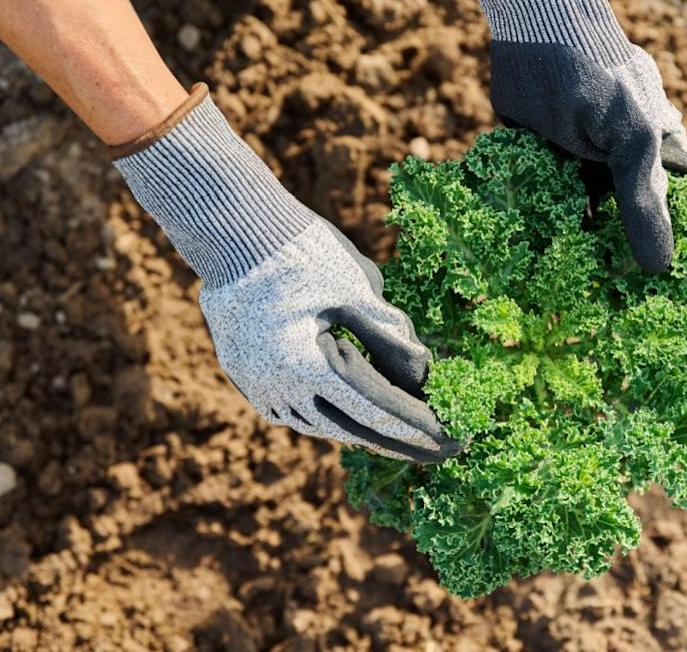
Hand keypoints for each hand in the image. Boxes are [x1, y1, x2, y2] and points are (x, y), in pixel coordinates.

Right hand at [111, 85, 459, 462]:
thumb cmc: (303, 252)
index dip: (418, 425)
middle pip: (351, 429)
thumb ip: (392, 335)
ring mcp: (258, 387)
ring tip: (402, 439)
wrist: (234, 232)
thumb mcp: (357, 288)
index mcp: (308, 366)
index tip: (451, 439)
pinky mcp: (246, 377)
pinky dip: (328, 417)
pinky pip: (293, 412)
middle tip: (438, 453)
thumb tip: (427, 374)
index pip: (377, 409)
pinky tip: (351, 418)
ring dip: (362, 432)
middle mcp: (279, 388)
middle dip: (399, 441)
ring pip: (320, 426)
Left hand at [469, 0, 686, 307]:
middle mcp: (631, 186)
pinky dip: (547, 259)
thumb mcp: (630, 137)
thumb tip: (660, 270)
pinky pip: (551, 231)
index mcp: (667, 173)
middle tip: (635, 351)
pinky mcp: (547, 184)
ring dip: (592, 286)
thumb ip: (643, 201)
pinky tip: (538, 295)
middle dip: (641, 298)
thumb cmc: (596, 77)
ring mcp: (589, 187)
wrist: (534, 33)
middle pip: (644, 252)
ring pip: (596, 249)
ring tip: (585, 337)